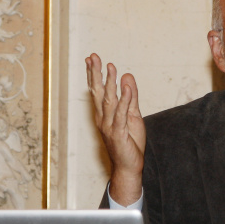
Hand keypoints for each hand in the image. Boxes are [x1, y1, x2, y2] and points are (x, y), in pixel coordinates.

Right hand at [86, 53, 145, 205]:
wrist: (130, 166)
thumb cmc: (130, 142)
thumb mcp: (133, 114)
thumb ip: (131, 96)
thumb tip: (127, 76)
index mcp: (104, 114)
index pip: (97, 91)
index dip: (93, 75)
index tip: (91, 58)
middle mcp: (103, 118)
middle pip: (98, 92)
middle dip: (95, 74)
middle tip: (93, 57)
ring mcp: (109, 126)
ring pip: (108, 101)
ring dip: (109, 83)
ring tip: (111, 67)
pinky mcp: (118, 133)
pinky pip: (121, 114)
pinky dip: (124, 100)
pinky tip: (125, 87)